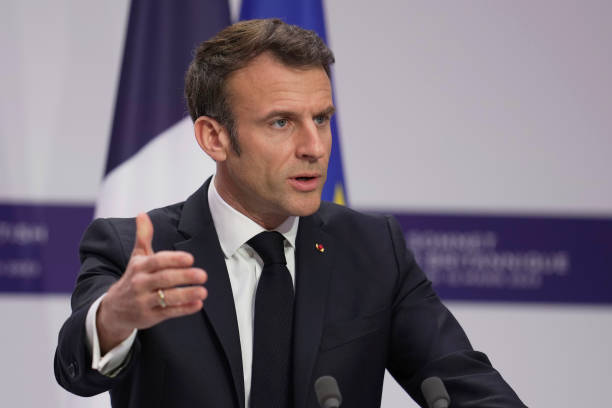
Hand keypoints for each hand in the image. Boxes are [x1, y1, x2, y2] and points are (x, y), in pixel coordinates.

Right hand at [96, 213, 207, 352]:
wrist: (114, 309)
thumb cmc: (133, 278)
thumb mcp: (136, 257)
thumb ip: (143, 237)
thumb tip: (142, 214)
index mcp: (140, 267)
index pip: (157, 261)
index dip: (174, 260)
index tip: (190, 258)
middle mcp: (140, 284)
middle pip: (164, 279)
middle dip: (184, 277)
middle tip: (203, 275)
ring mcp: (145, 301)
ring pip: (167, 298)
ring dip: (187, 295)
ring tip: (204, 291)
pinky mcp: (150, 316)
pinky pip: (169, 313)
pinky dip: (184, 309)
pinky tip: (198, 304)